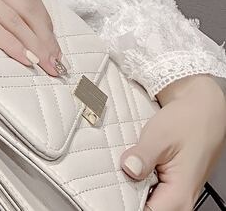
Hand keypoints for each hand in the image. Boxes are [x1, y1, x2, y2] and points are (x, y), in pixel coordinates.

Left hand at [120, 74, 225, 209]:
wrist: (203, 110)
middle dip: (125, 195)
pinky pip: (149, 190)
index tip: (108, 192)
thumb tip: (128, 169)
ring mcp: (175, 193)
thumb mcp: (160, 136)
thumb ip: (143, 156)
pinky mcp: (170, 184)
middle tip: (111, 176)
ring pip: (146, 200)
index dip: (125, 204)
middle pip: (145, 209)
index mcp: (179, 196)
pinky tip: (129, 166)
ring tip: (120, 168)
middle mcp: (179, 200)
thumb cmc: (188, 122)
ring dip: (130, 186)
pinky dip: (136, 180)